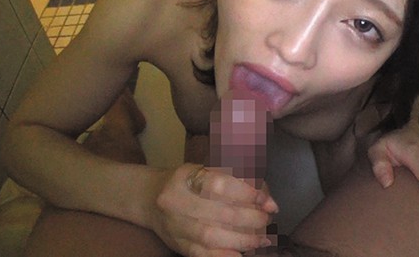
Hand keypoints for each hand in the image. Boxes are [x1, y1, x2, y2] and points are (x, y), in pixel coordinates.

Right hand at [151, 163, 278, 255]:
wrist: (149, 200)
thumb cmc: (187, 182)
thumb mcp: (206, 170)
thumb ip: (237, 180)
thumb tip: (269, 200)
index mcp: (185, 177)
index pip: (219, 184)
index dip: (247, 193)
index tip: (265, 199)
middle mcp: (177, 201)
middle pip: (219, 213)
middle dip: (251, 218)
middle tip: (267, 219)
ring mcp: (175, 226)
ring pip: (212, 236)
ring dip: (244, 239)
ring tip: (262, 238)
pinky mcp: (178, 245)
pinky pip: (202, 255)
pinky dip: (225, 256)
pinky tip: (242, 254)